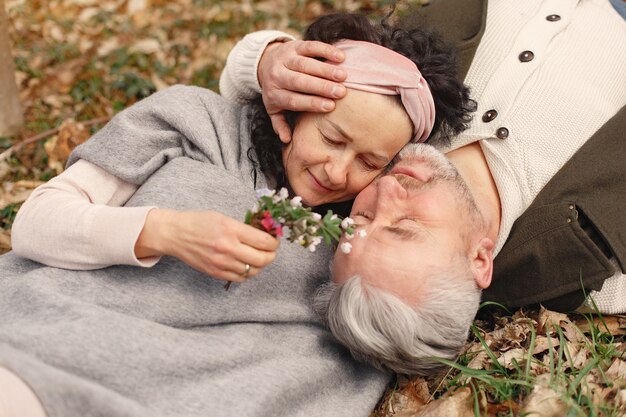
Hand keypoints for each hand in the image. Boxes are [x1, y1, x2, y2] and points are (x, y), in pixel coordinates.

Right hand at [135, 209, 278, 282]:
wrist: (175, 234)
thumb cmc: (199, 222)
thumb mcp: (223, 218)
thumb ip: (244, 228)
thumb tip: (265, 234)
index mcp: (231, 230)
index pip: (264, 241)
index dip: (274, 241)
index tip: (274, 239)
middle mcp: (228, 248)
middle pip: (263, 259)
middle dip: (271, 255)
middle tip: (270, 250)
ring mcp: (222, 263)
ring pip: (253, 271)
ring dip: (260, 264)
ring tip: (258, 256)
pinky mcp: (216, 273)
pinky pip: (240, 278)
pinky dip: (248, 272)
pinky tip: (246, 264)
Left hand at [258, 40, 347, 142]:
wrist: (264, 62)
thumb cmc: (276, 91)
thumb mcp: (273, 109)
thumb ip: (279, 124)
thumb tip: (286, 139)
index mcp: (275, 94)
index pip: (294, 100)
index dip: (312, 103)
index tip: (330, 106)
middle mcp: (277, 75)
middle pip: (300, 81)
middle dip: (321, 87)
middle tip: (341, 92)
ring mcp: (285, 59)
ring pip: (305, 64)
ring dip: (325, 69)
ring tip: (343, 75)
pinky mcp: (294, 46)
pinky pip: (310, 47)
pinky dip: (325, 50)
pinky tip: (340, 57)